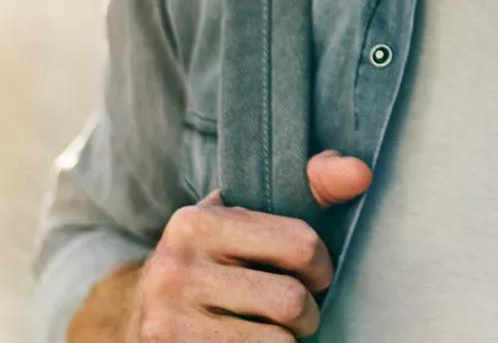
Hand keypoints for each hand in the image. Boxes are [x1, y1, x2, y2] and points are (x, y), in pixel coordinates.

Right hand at [125, 149, 373, 340]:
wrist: (137, 312)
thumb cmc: (213, 260)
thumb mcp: (245, 217)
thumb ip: (309, 185)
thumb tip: (360, 173)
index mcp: (197, 222)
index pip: (300, 244)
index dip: (322, 266)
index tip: (314, 274)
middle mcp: (176, 269)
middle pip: (291, 301)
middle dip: (307, 312)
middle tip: (298, 311)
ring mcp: (169, 321)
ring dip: (288, 341)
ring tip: (275, 330)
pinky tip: (250, 342)